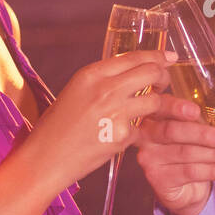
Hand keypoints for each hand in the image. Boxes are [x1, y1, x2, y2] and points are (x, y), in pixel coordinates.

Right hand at [26, 49, 173, 184]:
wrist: (45, 158)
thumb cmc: (55, 127)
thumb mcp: (75, 92)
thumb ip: (102, 81)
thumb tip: (129, 74)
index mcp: (91, 74)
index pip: (134, 56)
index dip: (157, 56)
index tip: (169, 57)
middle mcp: (105, 89)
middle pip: (152, 72)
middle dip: (163, 77)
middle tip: (163, 84)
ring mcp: (115, 112)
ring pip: (155, 101)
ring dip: (159, 105)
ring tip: (150, 111)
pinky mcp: (121, 136)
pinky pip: (142, 129)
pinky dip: (138, 132)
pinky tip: (126, 135)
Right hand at [136, 83, 214, 214]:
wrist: (185, 185)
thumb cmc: (194, 146)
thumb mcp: (211, 125)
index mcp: (157, 113)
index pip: (162, 105)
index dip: (176, 107)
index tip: (196, 111)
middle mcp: (147, 134)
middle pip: (173, 131)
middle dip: (204, 135)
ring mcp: (149, 157)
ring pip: (185, 153)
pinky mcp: (157, 178)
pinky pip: (188, 172)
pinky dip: (213, 171)